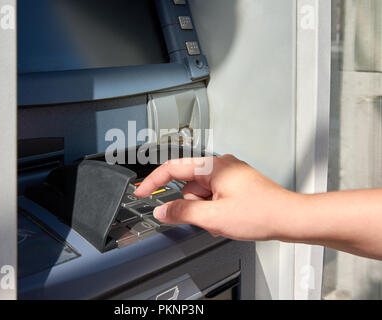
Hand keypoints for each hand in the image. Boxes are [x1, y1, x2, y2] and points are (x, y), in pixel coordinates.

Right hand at [134, 155, 299, 240]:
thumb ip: (183, 212)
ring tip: (223, 220)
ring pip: (200, 193)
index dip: (153, 182)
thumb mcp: (214, 216)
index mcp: (213, 166)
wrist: (289, 218)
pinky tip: (228, 218)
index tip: (142, 193)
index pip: (172, 168)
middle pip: (188, 185)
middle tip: (207, 218)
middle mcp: (221, 165)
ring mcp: (229, 174)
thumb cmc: (262, 212)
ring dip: (204, 210)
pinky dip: (214, 209)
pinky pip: (213, 195)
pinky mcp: (235, 184)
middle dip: (192, 205)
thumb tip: (162, 210)